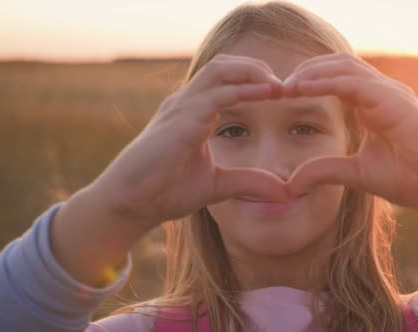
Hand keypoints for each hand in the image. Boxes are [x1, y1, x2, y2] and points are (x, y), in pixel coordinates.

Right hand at [88, 54, 289, 229]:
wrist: (131, 204)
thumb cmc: (166, 191)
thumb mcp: (219, 186)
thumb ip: (250, 182)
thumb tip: (284, 191)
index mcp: (195, 113)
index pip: (227, 81)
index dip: (256, 81)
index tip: (285, 92)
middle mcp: (187, 104)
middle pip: (225, 66)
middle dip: (257, 68)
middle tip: (286, 83)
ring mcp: (181, 108)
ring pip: (220, 71)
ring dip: (253, 72)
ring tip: (279, 84)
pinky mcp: (180, 121)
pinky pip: (215, 95)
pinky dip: (244, 90)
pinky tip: (267, 94)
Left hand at [282, 53, 417, 217]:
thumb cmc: (411, 178)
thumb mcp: (356, 173)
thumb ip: (325, 171)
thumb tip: (291, 183)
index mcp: (373, 105)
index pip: (336, 80)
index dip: (307, 83)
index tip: (279, 93)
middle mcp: (381, 93)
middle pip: (337, 66)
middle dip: (305, 71)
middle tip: (276, 85)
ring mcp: (390, 93)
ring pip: (344, 67)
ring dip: (311, 72)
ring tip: (285, 84)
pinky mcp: (395, 101)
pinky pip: (354, 83)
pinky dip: (326, 82)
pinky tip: (303, 88)